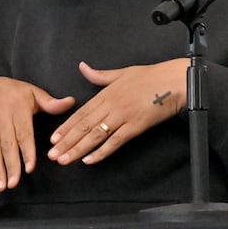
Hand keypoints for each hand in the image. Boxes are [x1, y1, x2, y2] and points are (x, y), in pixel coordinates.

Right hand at [0, 77, 74, 193]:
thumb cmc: (15, 92)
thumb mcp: (33, 92)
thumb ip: (51, 103)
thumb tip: (71, 102)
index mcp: (17, 110)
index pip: (23, 133)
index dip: (26, 151)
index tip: (30, 167)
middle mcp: (2, 121)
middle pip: (6, 146)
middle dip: (10, 166)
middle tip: (13, 184)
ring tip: (1, 188)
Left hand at [47, 59, 189, 165]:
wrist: (175, 81)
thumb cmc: (152, 76)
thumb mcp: (123, 72)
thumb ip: (100, 75)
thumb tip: (83, 67)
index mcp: (107, 92)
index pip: (81, 112)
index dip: (66, 126)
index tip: (53, 138)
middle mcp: (111, 105)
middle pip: (84, 126)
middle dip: (67, 142)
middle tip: (52, 155)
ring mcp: (123, 116)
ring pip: (95, 136)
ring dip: (78, 149)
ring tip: (65, 160)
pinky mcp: (136, 126)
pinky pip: (115, 142)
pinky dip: (101, 152)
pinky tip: (89, 160)